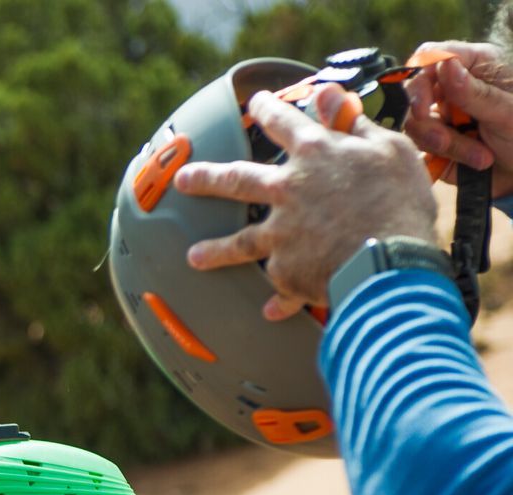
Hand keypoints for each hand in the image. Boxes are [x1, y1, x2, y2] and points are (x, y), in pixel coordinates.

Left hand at [174, 85, 439, 318]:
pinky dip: (279, 301)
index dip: (269, 109)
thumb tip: (330, 95)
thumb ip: (355, 124)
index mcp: (315, 154)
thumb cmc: (401, 199)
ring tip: (194, 257)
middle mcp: (288, 191)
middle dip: (205, 179)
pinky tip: (270, 312)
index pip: (284, 122)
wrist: (391, 258)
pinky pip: (281, 289)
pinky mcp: (286, 272)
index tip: (256, 102)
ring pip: (239, 244)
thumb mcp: (388, 149)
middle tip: (182, 180)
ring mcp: (281, 234)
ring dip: (214, 251)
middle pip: (235, 181)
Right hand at [405, 42, 512, 195]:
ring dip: (446, 146)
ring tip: (480, 157)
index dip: (418, 78)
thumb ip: (475, 92)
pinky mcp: (433, 143)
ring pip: (416, 126)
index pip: (432, 55)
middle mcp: (452, 87)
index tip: (420, 109)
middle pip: (413, 94)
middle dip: (428, 124)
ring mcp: (441, 116)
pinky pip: (418, 149)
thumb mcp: (508, 112)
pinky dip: (441, 160)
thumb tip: (446, 65)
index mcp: (474, 66)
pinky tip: (469, 165)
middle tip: (444, 142)